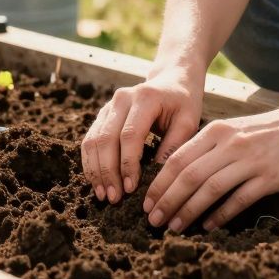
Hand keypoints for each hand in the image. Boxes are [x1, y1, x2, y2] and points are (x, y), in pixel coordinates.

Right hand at [81, 71, 202, 203]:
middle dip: (107, 172)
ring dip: (96, 170)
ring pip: (93, 140)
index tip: (131, 188)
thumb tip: (156, 179)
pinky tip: (97, 181)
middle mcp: (122, 99)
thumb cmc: (183, 103)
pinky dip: (91, 162)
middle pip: (106, 139)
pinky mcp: (103, 114)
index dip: (127, 164)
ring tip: (103, 195)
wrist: (172, 80)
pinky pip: (90, 139)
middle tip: (113, 198)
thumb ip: (173, 146)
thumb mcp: (188, 122)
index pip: (129, 135)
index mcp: (145, 98)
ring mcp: (109, 105)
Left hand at [142, 102, 278, 231]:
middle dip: (167, 201)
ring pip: (209, 188)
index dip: (159, 183)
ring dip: (188, 210)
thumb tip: (176, 174)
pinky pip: (238, 199)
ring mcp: (249, 160)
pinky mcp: (268, 177)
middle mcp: (229, 144)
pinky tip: (208, 226)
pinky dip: (220, 214)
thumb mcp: (231, 130)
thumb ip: (206, 148)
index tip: (146, 203)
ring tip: (174, 227)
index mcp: (216, 132)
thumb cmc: (265, 131)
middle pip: (188, 175)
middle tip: (153, 220)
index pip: (177, 159)